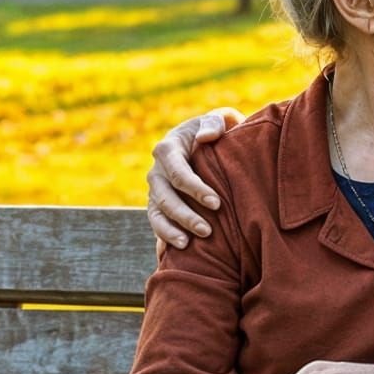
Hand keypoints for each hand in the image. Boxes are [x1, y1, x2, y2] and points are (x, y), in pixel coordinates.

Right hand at [146, 108, 244, 247]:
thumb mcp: (218, 118)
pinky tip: (174, 254)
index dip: (195, 188)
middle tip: (207, 231)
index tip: (216, 203)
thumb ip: (214, 123)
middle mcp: (156, 172)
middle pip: (165, 197)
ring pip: (157, 214)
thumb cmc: (216, 130)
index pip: (178, 171)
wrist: (207, 143)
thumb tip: (206, 137)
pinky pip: (157, 224)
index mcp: (167, 149)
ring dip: (171, 231)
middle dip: (185, 215)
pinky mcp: (158, 206)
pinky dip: (163, 238)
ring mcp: (155, 191)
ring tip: (187, 245)